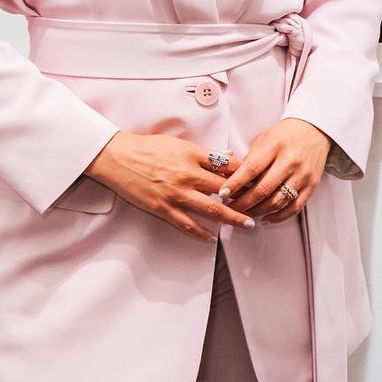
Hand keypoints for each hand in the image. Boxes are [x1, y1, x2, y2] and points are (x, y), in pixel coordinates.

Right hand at [85, 132, 253, 241]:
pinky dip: (201, 233)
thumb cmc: (148, 147)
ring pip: (211, 210)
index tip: (259, 180)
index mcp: (193, 155)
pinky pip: (187, 224)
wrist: (119, 158)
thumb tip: (227, 158)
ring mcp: (176, 194)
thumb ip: (205, 153)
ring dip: (232, 218)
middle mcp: (188, 175)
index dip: (245, 175)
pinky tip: (211, 237)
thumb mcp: (179, 144)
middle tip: (261, 205)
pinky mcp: (163, 208)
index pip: (227, 166)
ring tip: (247, 224)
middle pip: (225, 190)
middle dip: (245, 199)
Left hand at [220, 118, 331, 223]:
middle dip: (243, 203)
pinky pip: (293, 208)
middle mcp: (290, 161)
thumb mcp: (265, 139)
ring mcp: (302, 175)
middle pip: (263, 189)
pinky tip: (266, 217)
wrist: (315, 129)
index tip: (223, 193)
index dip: (235, 183)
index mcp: (276, 145)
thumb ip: (250, 159)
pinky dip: (278, 217)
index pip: (252, 168)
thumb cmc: (287, 134)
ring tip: (245, 213)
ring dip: (258, 212)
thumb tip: (231, 179)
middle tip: (230, 207)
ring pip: (277, 202)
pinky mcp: (311, 185)